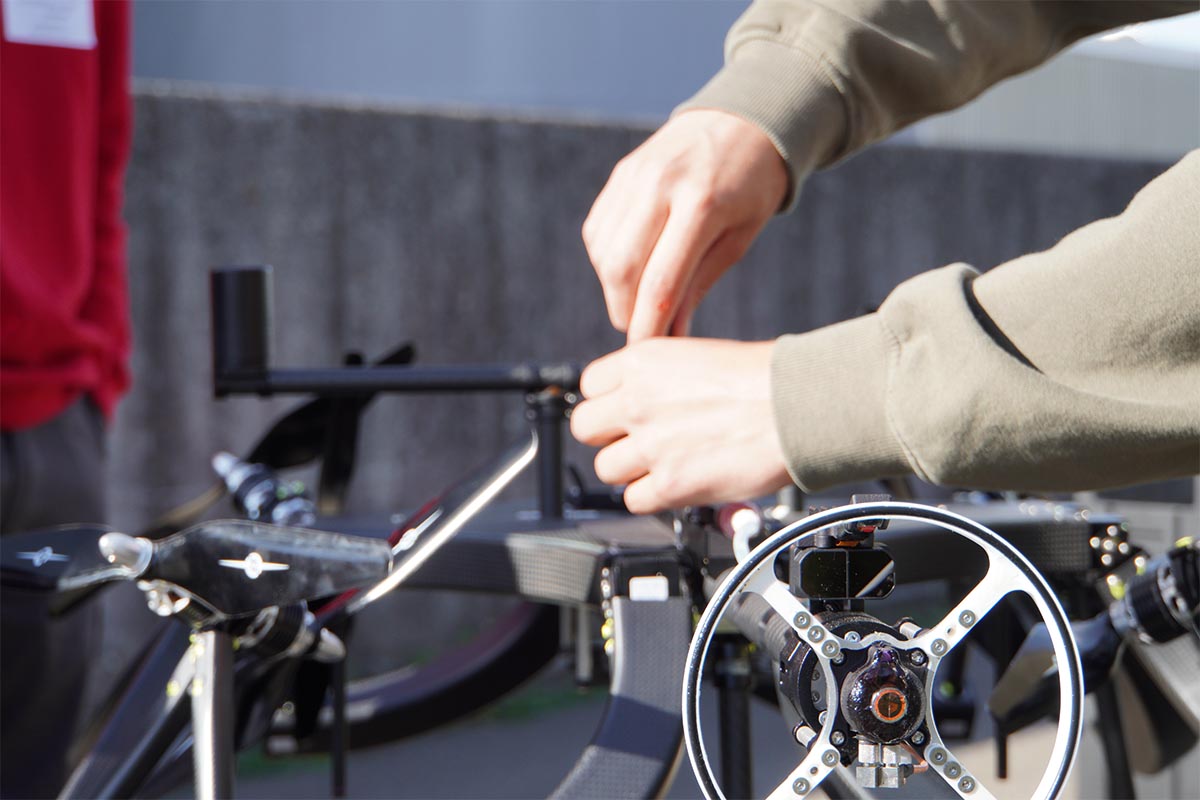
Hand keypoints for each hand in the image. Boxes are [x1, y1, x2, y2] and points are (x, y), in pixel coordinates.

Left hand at [570, 337, 791, 513]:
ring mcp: (650, 444)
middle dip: (609, 436)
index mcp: (642, 362)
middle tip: (637, 439)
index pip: (589, 385)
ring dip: (631, 471)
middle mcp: (637, 401)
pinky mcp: (669, 483)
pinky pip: (633, 501)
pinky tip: (676, 483)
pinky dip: (652, 497)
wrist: (796, 406)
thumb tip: (638, 399)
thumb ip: (657, 379)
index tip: (622, 411)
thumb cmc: (763, 380)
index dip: (608, 401)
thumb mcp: (696, 357)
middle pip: (585, 428)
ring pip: (605, 468)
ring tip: (663, 463)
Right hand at [582, 109, 787, 340]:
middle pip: (621, 269)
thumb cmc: (750, 186)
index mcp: (701, 204)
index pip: (661, 281)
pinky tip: (630, 268)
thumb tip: (671, 335)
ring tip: (639, 298)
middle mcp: (660, 186)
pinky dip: (607, 260)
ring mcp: (634, 176)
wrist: (740, 119)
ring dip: (614, 288)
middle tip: (639, 328)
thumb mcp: (739, 238)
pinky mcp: (620, 174)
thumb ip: (699, 284)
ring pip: (603, 253)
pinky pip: (598, 231)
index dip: (648, 325)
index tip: (646, 351)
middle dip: (624, 310)